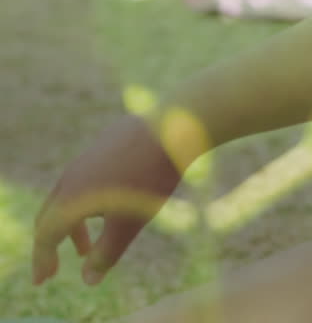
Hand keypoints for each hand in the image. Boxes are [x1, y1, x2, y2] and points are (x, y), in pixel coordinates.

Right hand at [32, 115, 183, 286]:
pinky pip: (86, 180)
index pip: (46, 234)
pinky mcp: (104, 145)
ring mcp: (87, 158)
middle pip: (51, 215)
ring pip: (70, 196)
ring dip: (73, 225)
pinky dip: (87, 203)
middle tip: (54, 268)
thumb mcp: (130, 223)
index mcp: (72, 197)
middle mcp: (72, 176)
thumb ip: (107, 253)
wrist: (173, 128)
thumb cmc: (150, 179)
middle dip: (51, 244)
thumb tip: (88, 279)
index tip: (44, 279)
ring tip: (86, 247)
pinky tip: (108, 209)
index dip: (43, 259)